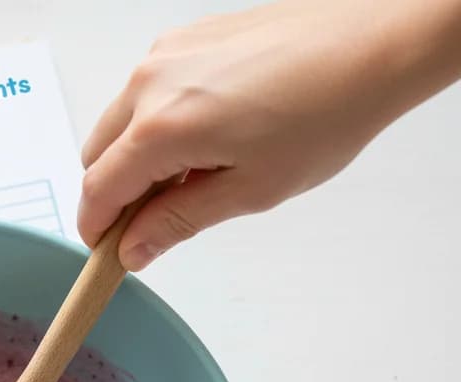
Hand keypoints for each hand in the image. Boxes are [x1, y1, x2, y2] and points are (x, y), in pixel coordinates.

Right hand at [78, 0, 441, 268]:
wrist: (375, 40)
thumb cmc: (326, 112)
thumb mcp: (248, 191)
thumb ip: (176, 222)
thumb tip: (132, 249)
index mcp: (161, 128)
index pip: (98, 190)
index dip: (96, 230)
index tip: (107, 253)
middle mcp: (150, 83)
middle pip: (97, 155)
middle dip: (114, 194)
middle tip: (155, 221)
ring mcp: (165, 54)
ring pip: (119, 124)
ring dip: (136, 158)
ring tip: (194, 174)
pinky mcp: (185, 39)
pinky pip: (146, 93)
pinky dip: (157, 124)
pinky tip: (208, 136)